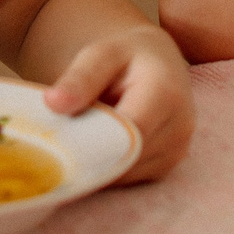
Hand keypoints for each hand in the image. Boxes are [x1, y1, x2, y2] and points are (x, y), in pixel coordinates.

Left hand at [43, 24, 194, 182]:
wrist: (159, 64)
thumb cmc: (126, 57)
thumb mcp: (102, 54)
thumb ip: (80, 78)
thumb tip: (53, 103)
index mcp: (165, 93)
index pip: (127, 134)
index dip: (91, 144)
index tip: (55, 144)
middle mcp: (179, 127)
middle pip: (126, 159)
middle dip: (89, 156)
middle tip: (55, 146)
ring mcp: (177, 150)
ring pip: (125, 174)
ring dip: (98, 165)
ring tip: (78, 141)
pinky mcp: (167, 166)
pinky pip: (129, 178)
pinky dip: (108, 169)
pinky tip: (96, 149)